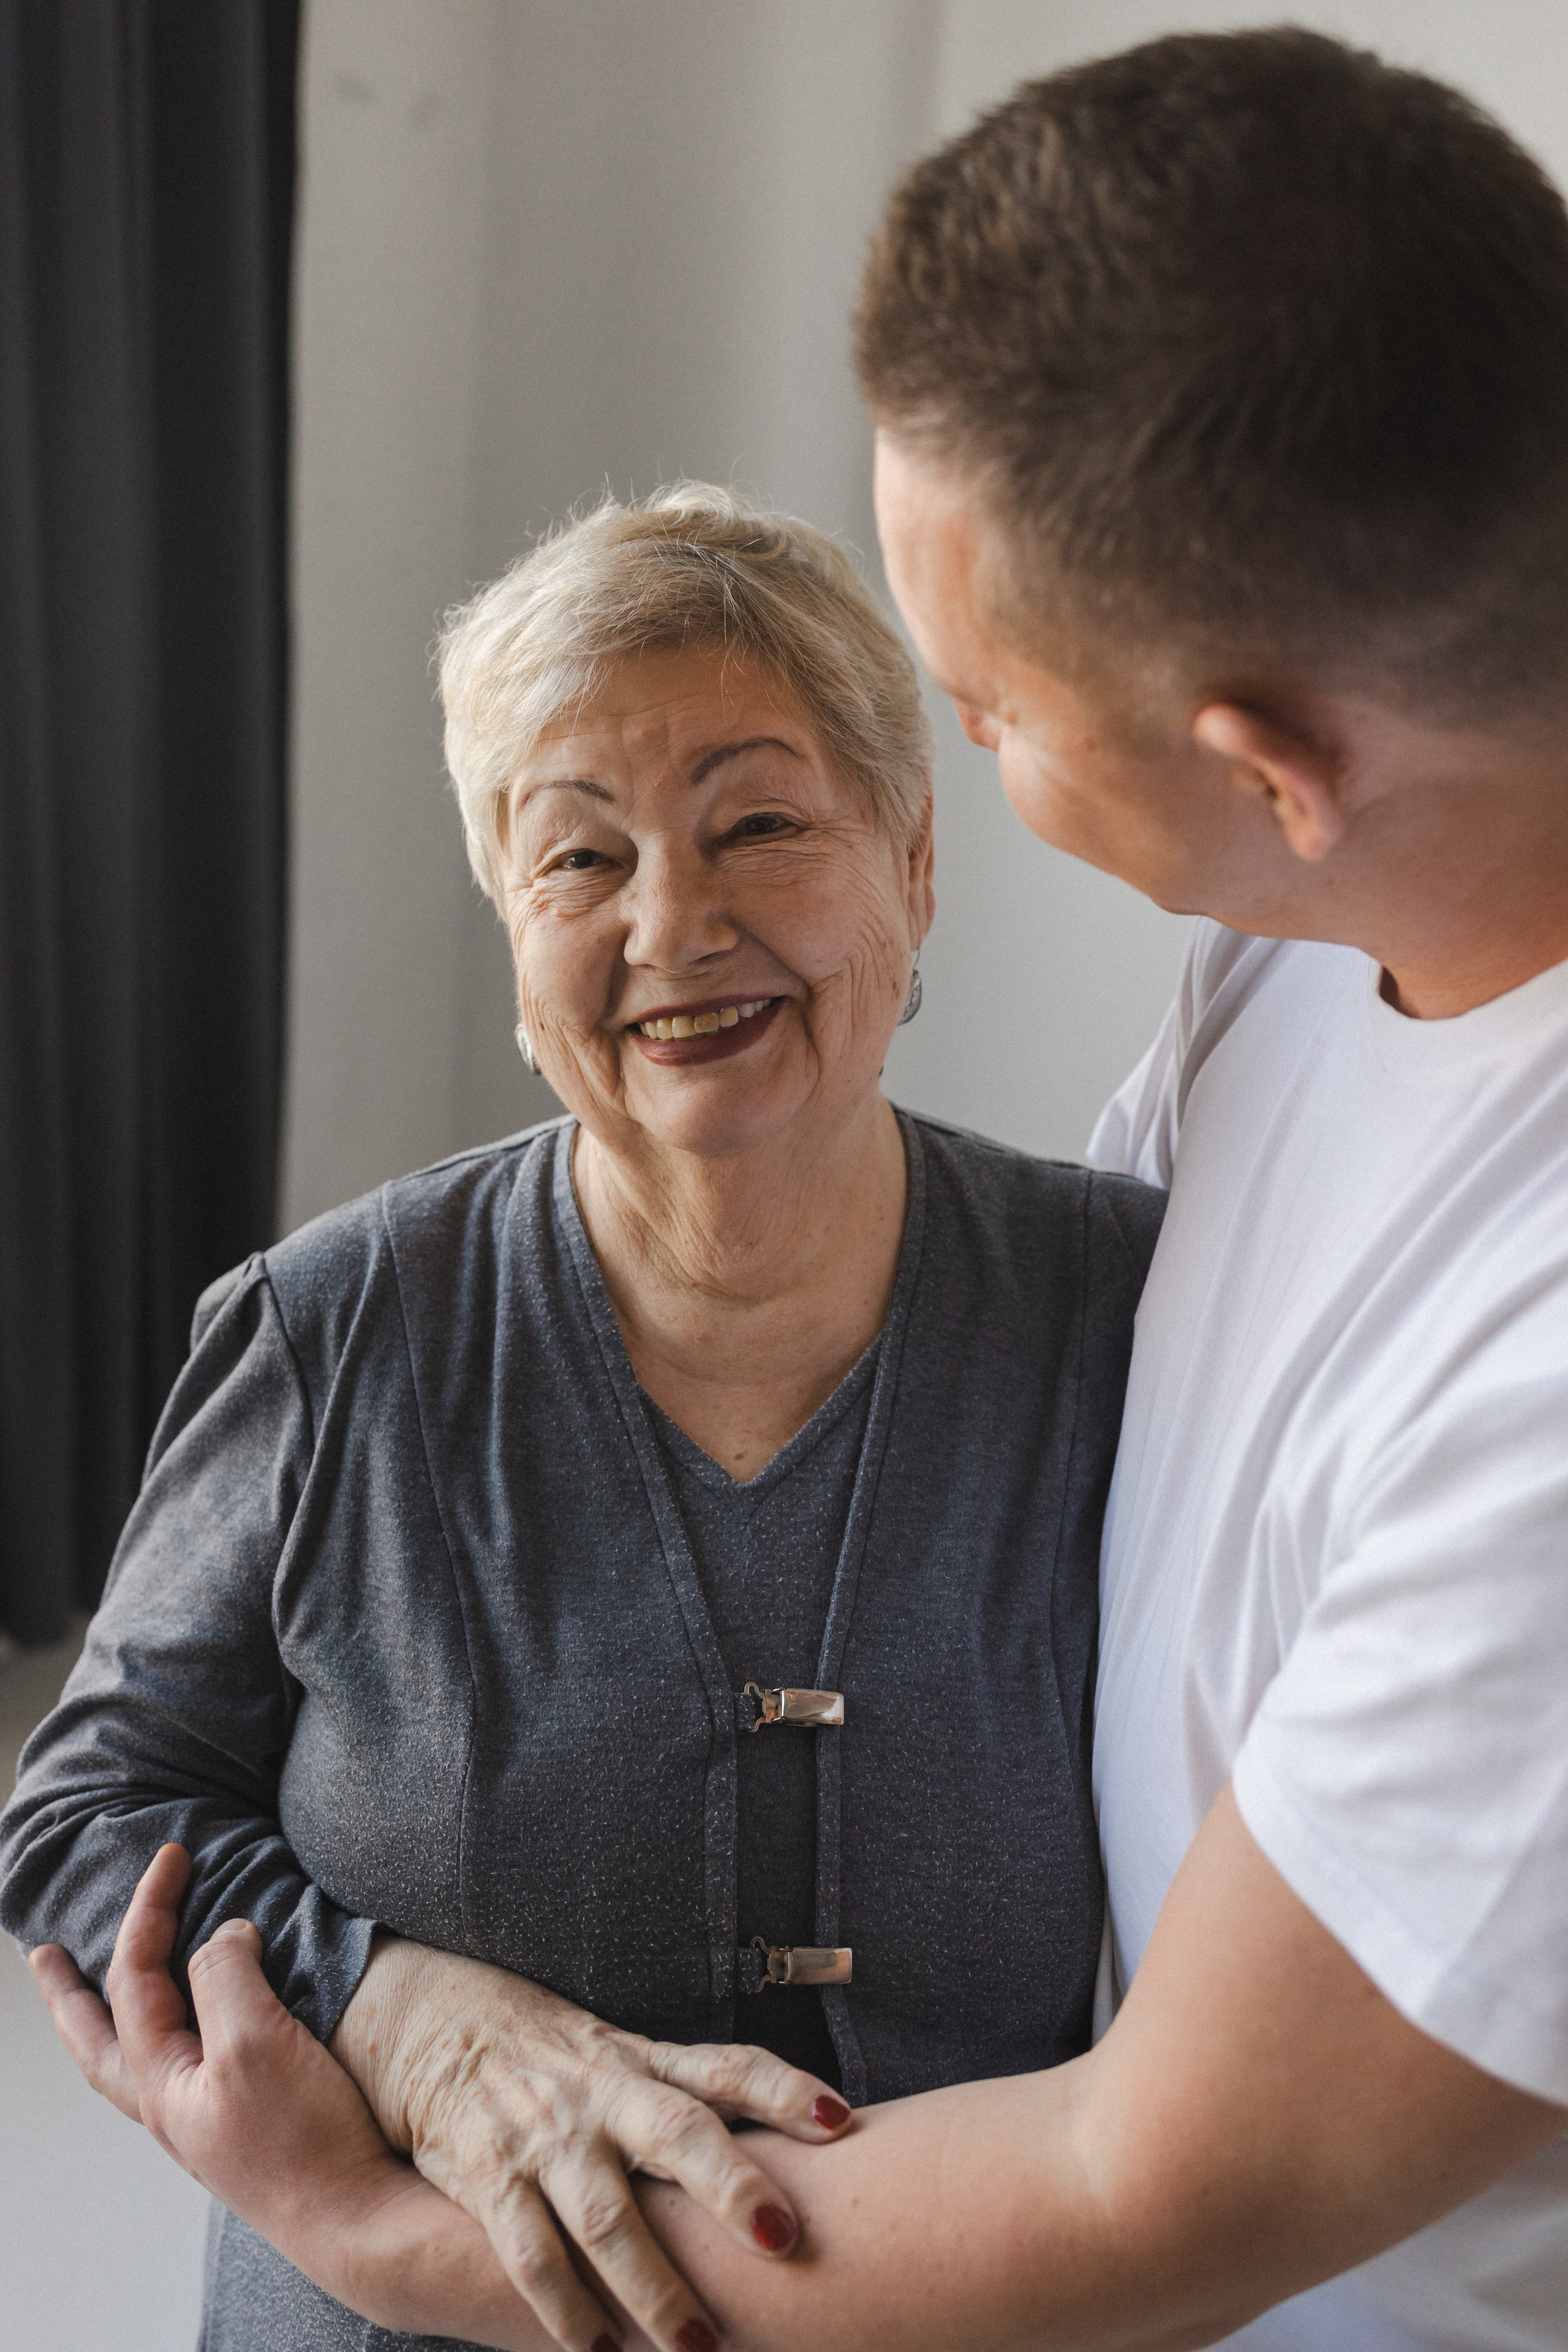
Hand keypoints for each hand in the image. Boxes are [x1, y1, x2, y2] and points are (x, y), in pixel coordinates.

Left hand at [29, 1846, 554, 2351]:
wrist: (357, 2217)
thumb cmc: (302, 2141)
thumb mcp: (254, 2042)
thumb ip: (226, 1976)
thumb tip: (225, 1935)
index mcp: (161, 2083)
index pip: (134, 1978)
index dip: (150, 1909)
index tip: (173, 1856)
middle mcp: (172, 2105)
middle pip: (99, 2039)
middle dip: (68, 1993)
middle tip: (44, 1954)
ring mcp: (208, 2119)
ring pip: (139, 2056)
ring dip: (114, 2015)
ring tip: (108, 1987)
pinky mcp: (249, 2123)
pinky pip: (189, 2064)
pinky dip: (175, 2030)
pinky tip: (200, 2026)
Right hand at [332, 1938, 853, 2351]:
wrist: (427, 2017)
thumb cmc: (546, 2051)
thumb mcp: (616, 2052)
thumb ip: (683, 2092)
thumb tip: (785, 2147)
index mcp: (640, 2059)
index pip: (727, 2065)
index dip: (784, 2088)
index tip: (841, 2119)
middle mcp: (601, 2093)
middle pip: (678, 2133)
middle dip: (731, 2187)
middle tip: (784, 2239)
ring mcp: (544, 2136)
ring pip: (608, 2212)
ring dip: (654, 2284)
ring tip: (698, 2345)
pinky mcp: (486, 2175)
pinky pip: (529, 2250)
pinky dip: (564, 2306)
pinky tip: (597, 2351)